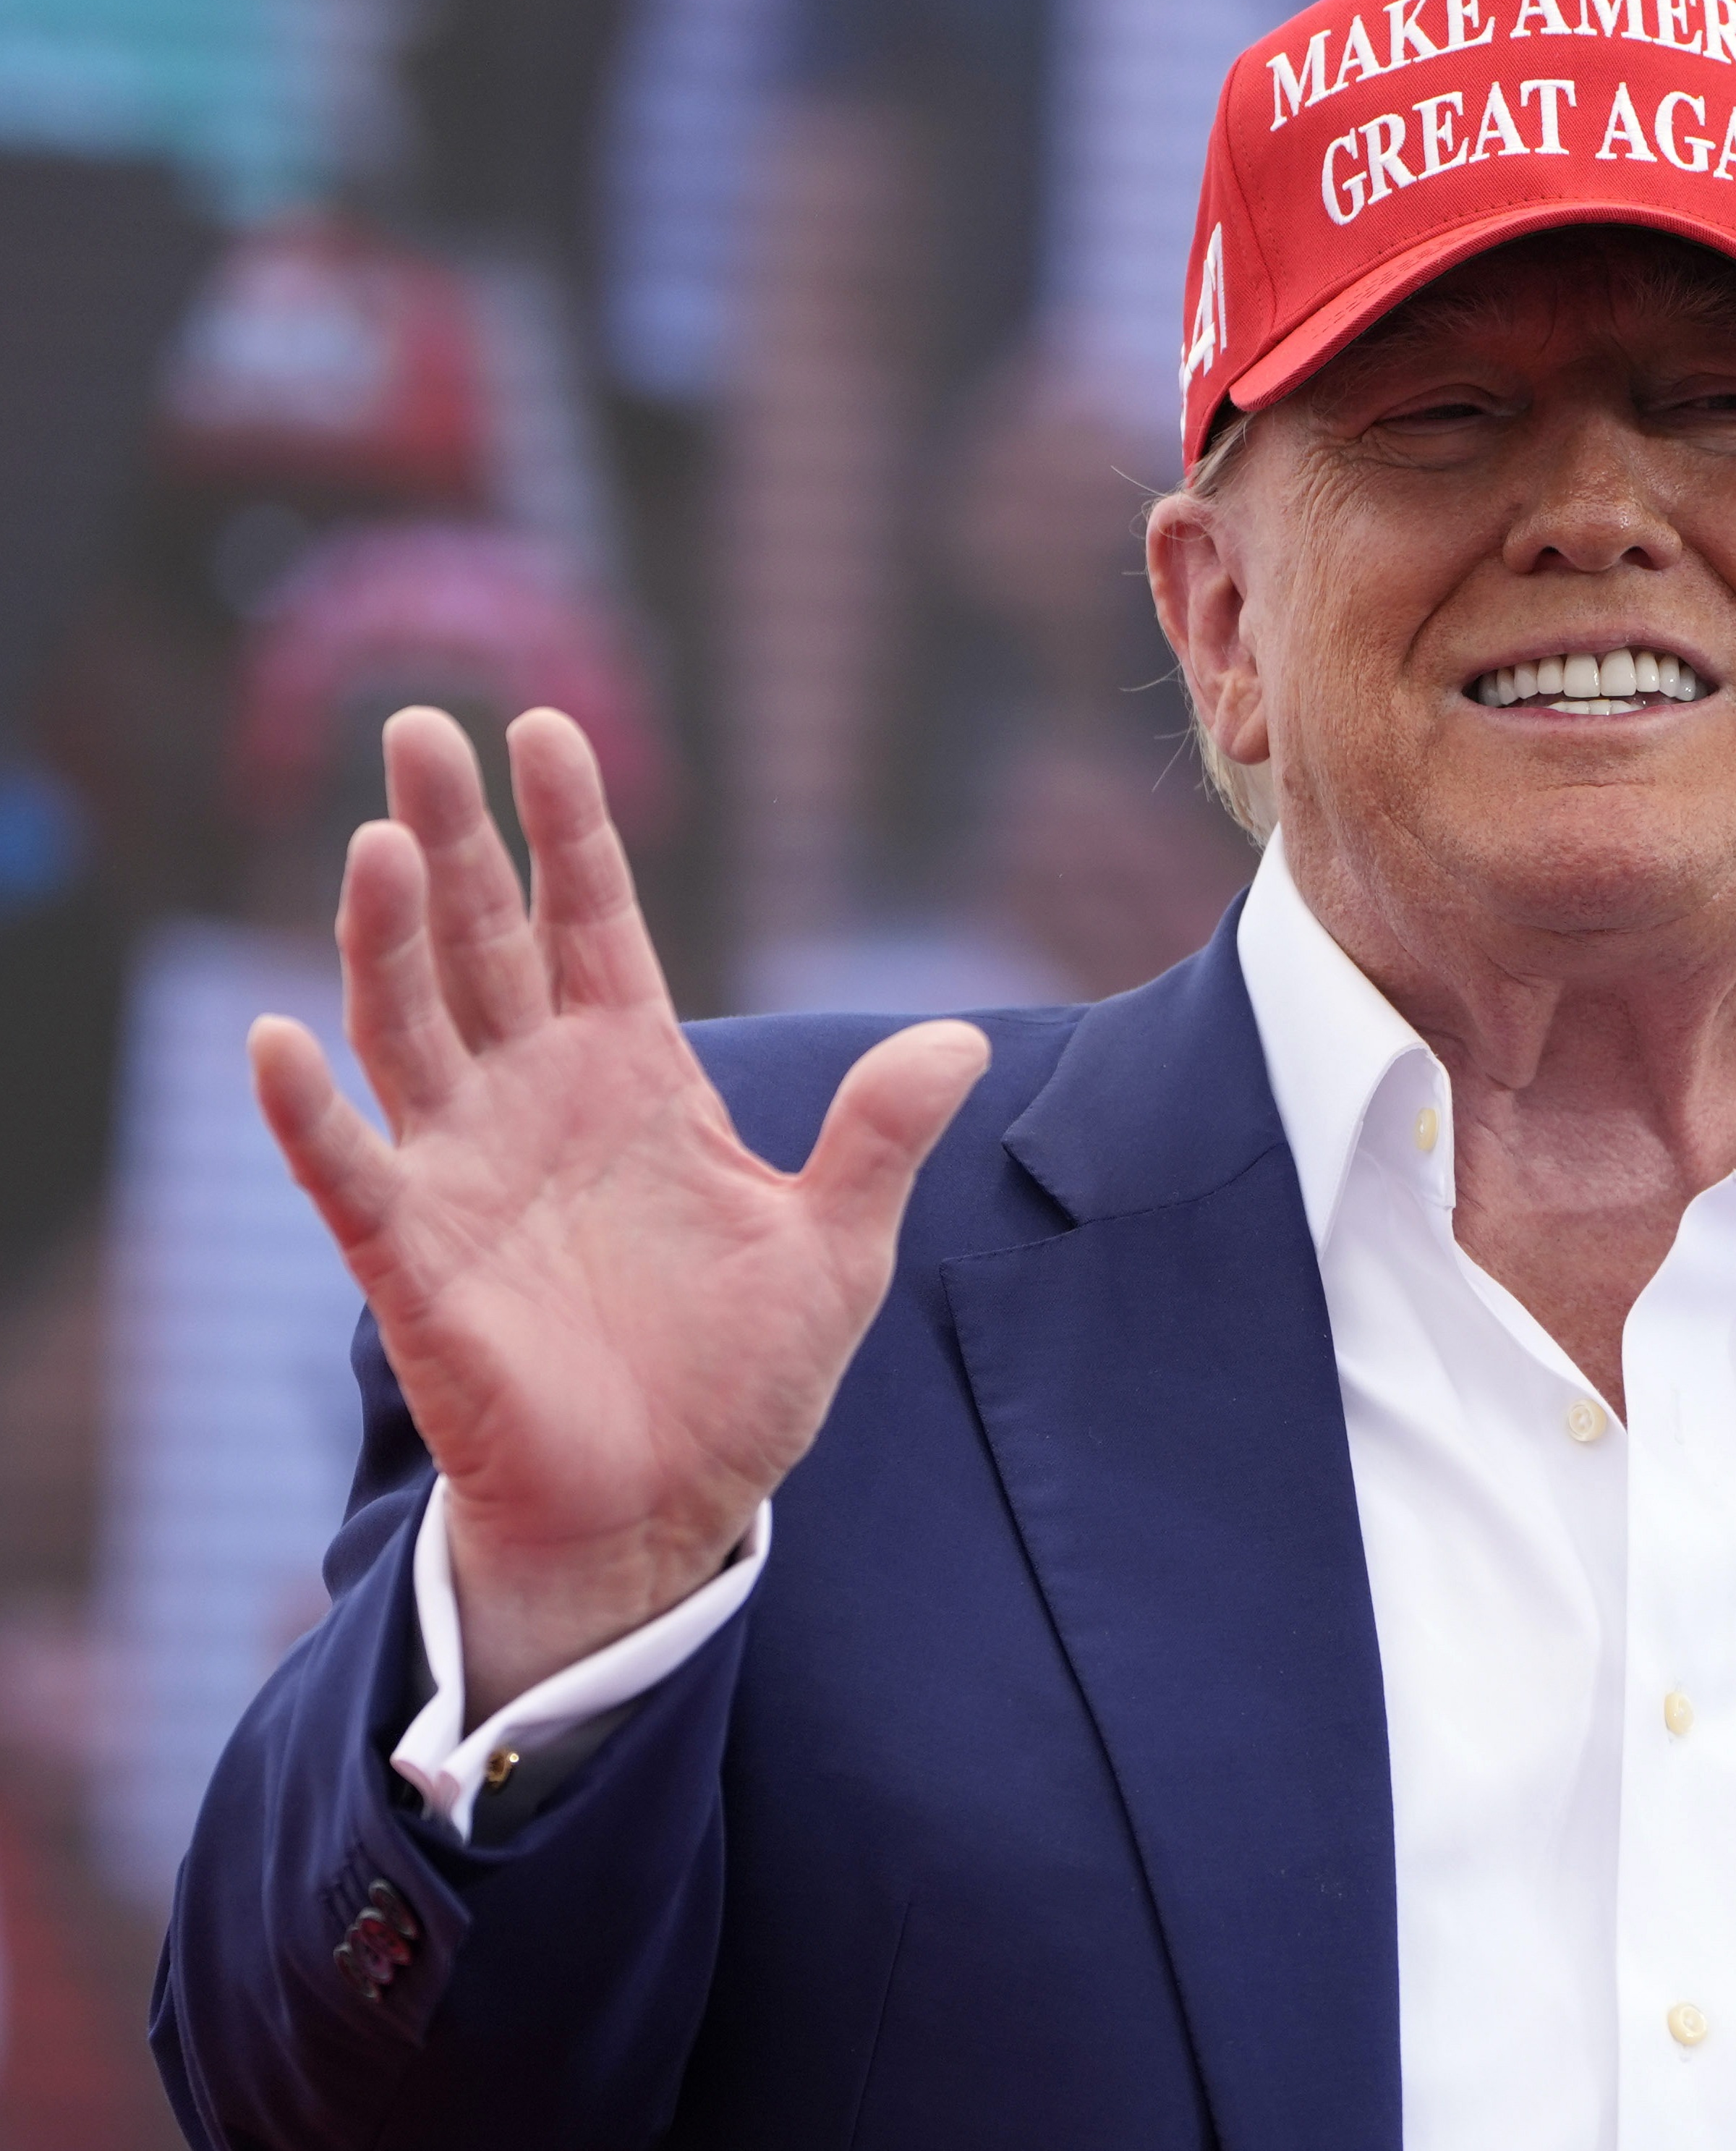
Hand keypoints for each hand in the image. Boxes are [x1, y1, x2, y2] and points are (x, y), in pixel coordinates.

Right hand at [251, 708, 989, 1716]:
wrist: (671, 1507)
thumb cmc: (742, 1376)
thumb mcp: (838, 1247)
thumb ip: (881, 1138)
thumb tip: (959, 1040)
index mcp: (634, 1074)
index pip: (591, 919)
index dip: (569, 827)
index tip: (546, 724)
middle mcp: (535, 1099)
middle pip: (482, 940)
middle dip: (452, 837)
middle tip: (421, 726)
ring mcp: (466, 1172)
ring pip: (408, 1026)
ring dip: (384, 938)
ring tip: (377, 841)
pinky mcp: (416, 1261)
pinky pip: (350, 1172)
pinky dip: (311, 1113)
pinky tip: (281, 1043)